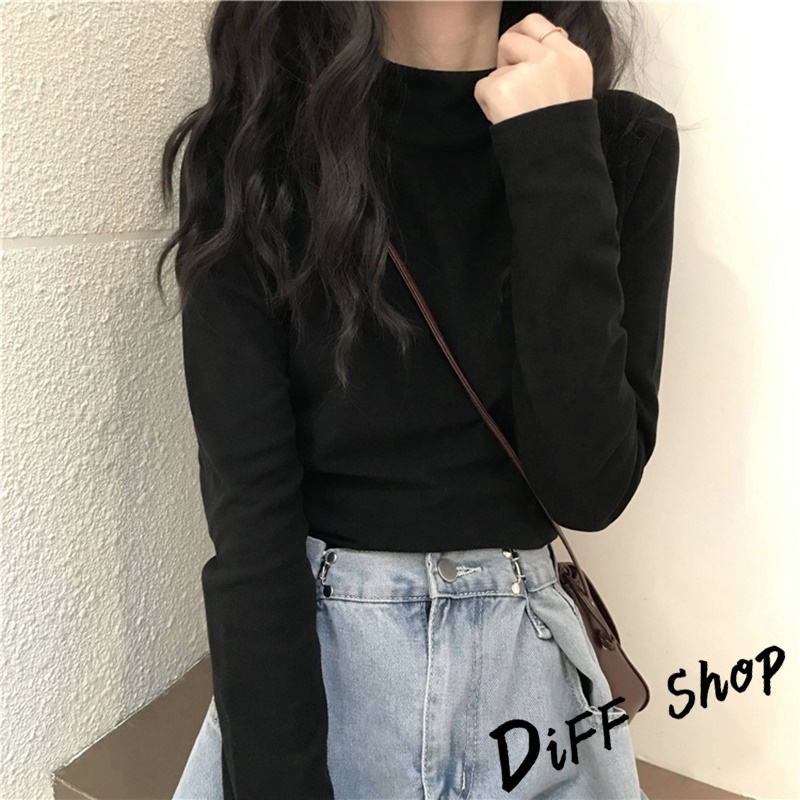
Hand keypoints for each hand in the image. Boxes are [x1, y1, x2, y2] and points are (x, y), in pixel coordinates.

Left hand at [474, 13, 593, 124]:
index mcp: (573, 58)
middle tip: (514, 89)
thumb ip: (554, 66)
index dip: (522, 38)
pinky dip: (488, 105)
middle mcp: (551, 59)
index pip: (537, 25)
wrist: (556, 164)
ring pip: (496, 68)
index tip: (516, 54)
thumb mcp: (573, 91)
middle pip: (511, 39)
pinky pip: (483, 88)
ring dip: (500, 88)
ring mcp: (526, 72)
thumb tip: (529, 50)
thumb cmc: (561, 136)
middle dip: (506, 60)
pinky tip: (506, 119)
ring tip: (517, 113)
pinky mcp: (502, 88)